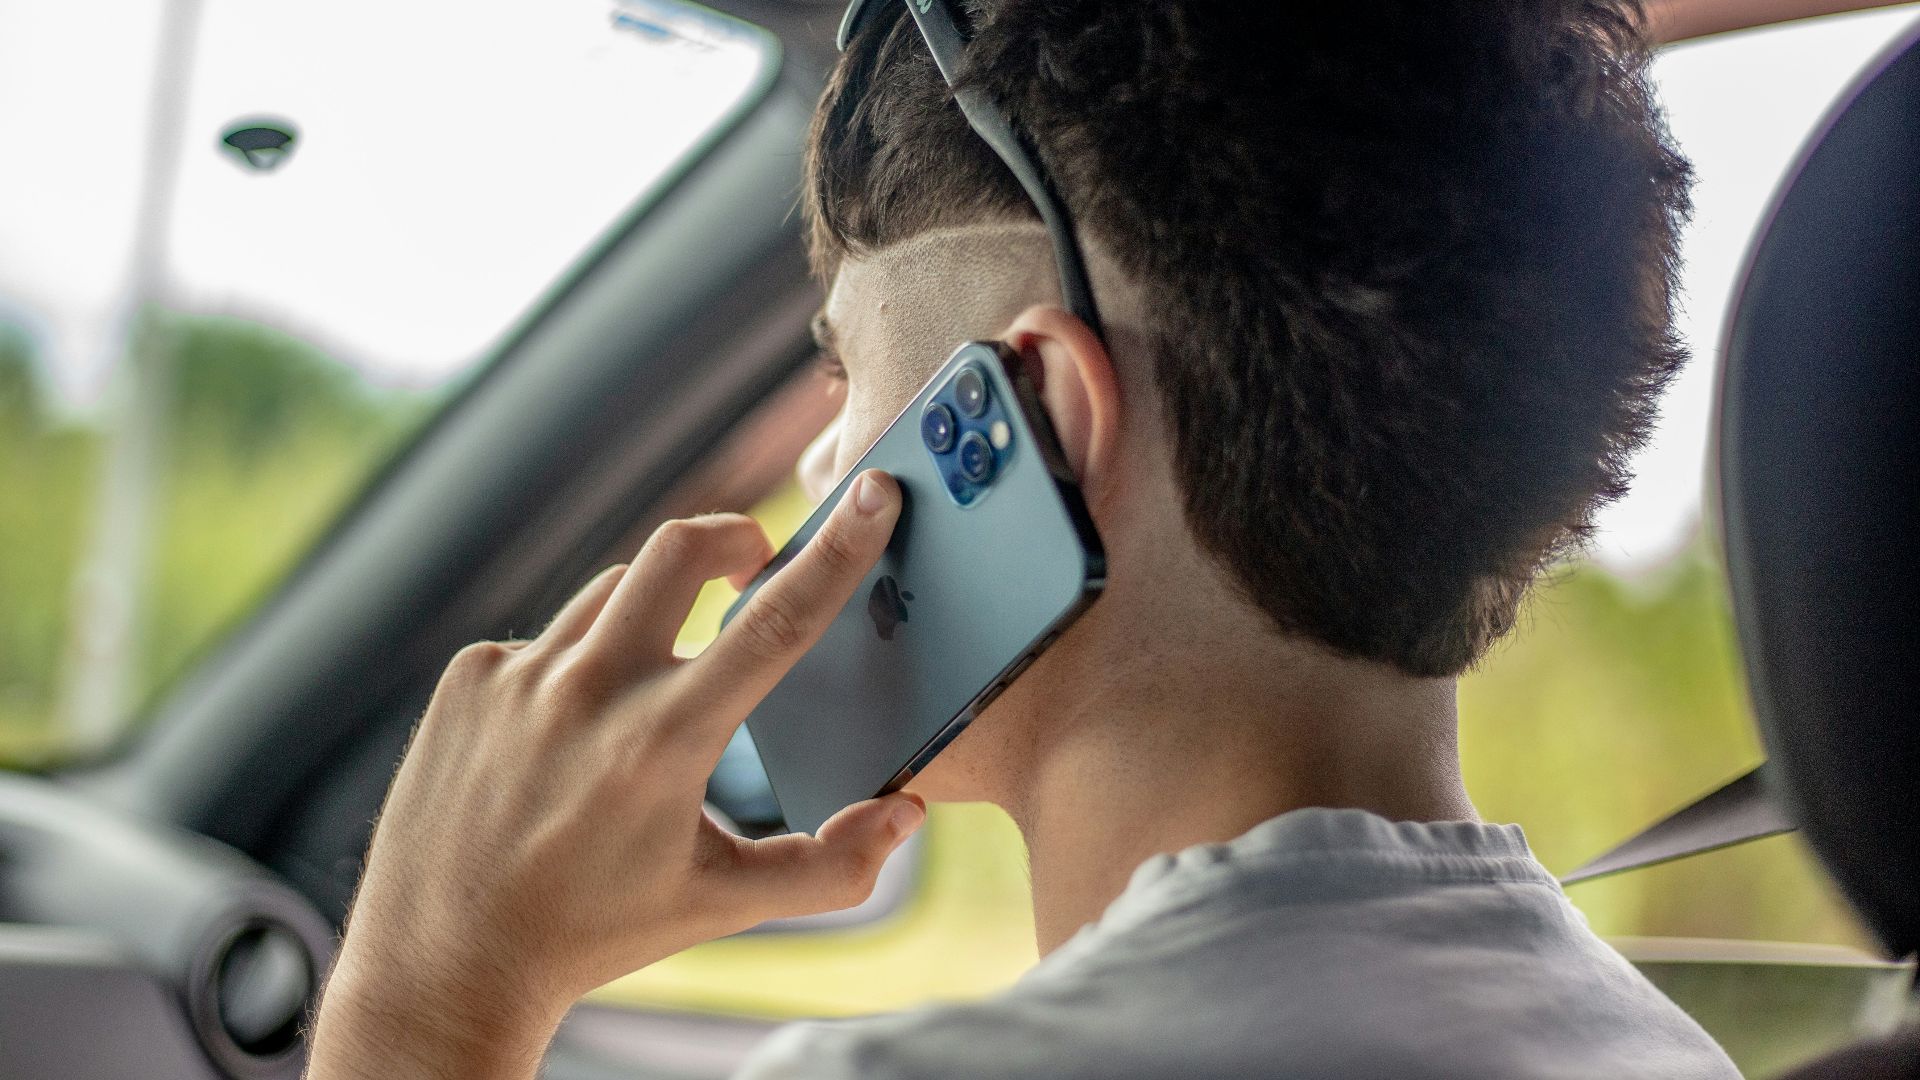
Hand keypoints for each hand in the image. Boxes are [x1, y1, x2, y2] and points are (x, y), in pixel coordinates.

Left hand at [307, 470, 924, 1079]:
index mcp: (665, 741)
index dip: (836, 550)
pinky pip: (547, 638)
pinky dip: (577, 666)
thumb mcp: (722, 903)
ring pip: (613, 593)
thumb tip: (903, 813)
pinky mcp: (468, 676)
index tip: (871, 495)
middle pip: (679, 547)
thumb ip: (830, 866)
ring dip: (653, 618)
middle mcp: (589, 692)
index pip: (776, 621)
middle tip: (753, 561)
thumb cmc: (594, 932)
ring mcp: (520, 676)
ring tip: (655, 688)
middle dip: (733, 535)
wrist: (447, 962)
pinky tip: (566, 734)